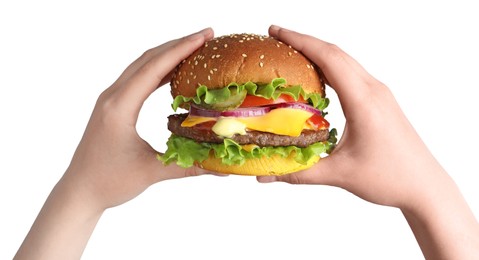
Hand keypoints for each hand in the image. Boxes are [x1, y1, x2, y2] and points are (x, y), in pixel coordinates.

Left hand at [15, 28, 214, 259]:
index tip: (204, 37)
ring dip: (167, 54)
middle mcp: (113, 96)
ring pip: (141, 65)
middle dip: (178, 44)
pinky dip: (157, 69)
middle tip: (206, 36)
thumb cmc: (108, 182)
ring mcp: (111, 99)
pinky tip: (173, 71)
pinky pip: (137, 77)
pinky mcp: (113, 105)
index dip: (181, 49)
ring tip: (194, 48)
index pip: (154, 68)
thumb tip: (220, 166)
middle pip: (147, 59)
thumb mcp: (151, 173)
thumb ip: (187, 166)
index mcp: (120, 107)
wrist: (79, 190)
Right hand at [258, 25, 478, 258]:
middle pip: (336, 52)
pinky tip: (318, 75)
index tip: (276, 32)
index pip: (329, 58)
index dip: (300, 41)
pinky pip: (353, 73)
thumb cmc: (389, 178)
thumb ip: (299, 173)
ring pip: (345, 61)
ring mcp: (380, 93)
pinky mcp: (381, 101)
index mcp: (364, 101)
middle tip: (276, 37)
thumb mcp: (339, 174)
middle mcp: (374, 90)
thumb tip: (266, 175)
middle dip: (305, 41)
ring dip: (319, 52)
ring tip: (293, 52)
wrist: (425, 186)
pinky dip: (332, 66)